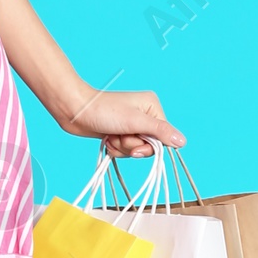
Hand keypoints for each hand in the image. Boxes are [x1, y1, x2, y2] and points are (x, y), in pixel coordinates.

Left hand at [53, 81, 184, 160]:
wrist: (75, 112)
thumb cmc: (103, 111)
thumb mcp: (135, 122)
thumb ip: (159, 132)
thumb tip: (182, 142)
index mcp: (152, 107)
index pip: (163, 137)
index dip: (149, 146)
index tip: (135, 145)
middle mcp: (144, 115)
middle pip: (149, 145)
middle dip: (131, 146)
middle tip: (119, 135)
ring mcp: (131, 125)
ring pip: (135, 150)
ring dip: (121, 147)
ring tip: (110, 135)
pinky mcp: (119, 132)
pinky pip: (124, 150)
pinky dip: (115, 148)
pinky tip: (106, 139)